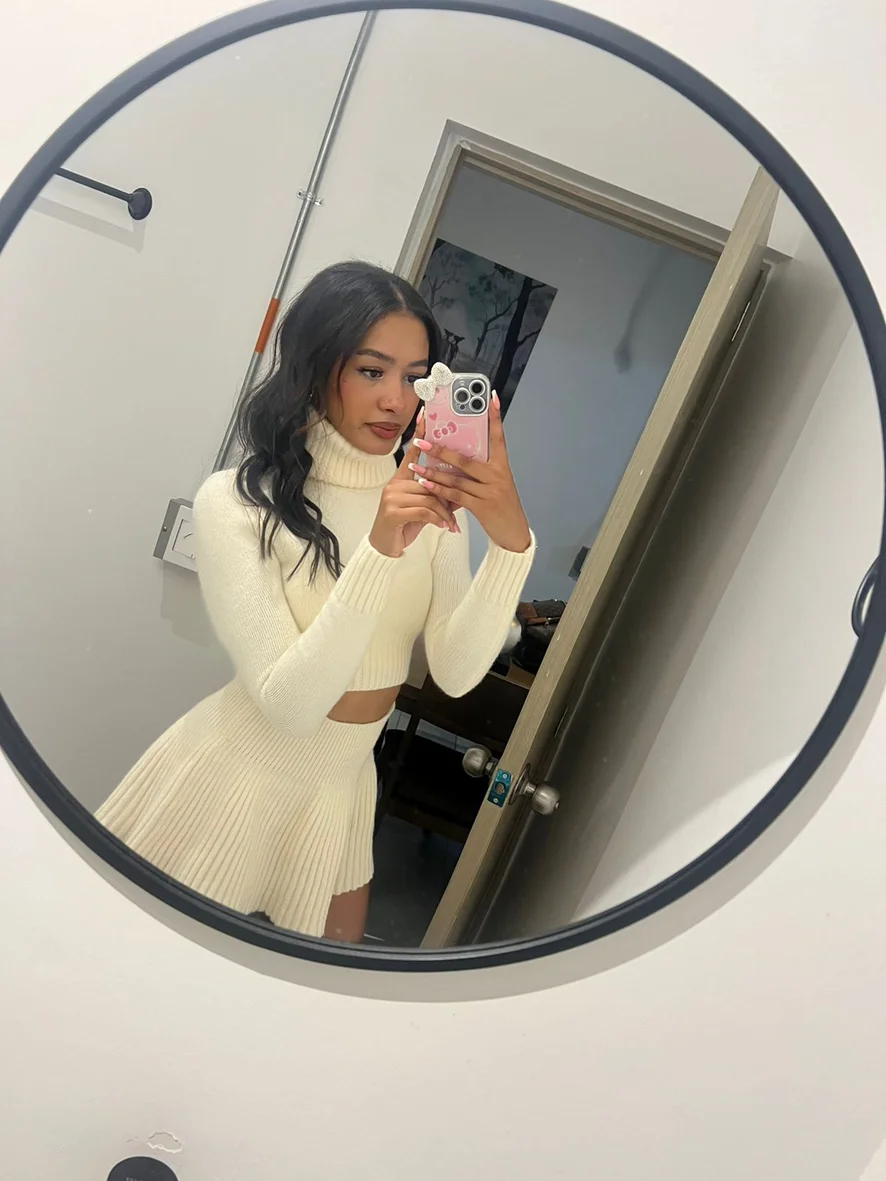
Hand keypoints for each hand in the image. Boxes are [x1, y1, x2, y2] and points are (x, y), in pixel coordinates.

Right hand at [368, 426, 460, 558]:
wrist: (385, 547)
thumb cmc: (404, 525)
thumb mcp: (422, 508)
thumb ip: (435, 495)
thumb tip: (458, 489)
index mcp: (401, 479)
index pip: (411, 452)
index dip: (419, 434)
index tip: (426, 415)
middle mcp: (394, 484)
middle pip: (429, 481)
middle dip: (447, 496)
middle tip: (461, 506)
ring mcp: (392, 497)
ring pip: (428, 497)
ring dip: (444, 512)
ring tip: (452, 524)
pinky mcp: (393, 512)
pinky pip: (423, 511)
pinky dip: (437, 519)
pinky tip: (444, 527)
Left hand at [409, 392, 531, 553]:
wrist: (514, 533)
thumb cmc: (502, 506)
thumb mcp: (497, 483)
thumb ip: (481, 470)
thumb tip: (455, 457)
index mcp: (502, 466)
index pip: (498, 437)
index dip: (495, 417)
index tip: (491, 398)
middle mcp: (497, 475)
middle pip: (466, 458)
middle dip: (441, 449)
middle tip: (421, 440)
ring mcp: (490, 491)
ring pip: (457, 478)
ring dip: (433, 472)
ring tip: (415, 466)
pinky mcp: (482, 507)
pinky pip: (456, 496)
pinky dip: (439, 490)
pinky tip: (425, 484)